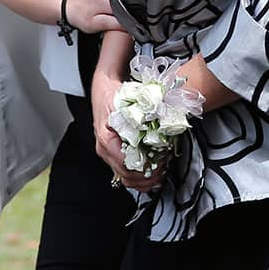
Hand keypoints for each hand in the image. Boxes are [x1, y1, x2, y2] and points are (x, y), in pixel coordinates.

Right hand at [91, 63, 164, 191]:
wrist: (104, 89)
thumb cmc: (112, 95)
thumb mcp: (125, 103)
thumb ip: (139, 115)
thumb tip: (158, 123)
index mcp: (106, 140)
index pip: (126, 164)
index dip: (145, 167)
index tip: (160, 163)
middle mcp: (105, 150)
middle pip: (126, 175)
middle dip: (147, 177)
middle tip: (164, 170)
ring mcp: (109, 153)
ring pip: (125, 177)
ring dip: (144, 180)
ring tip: (160, 174)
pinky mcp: (114, 153)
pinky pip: (125, 171)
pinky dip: (139, 176)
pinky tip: (151, 173)